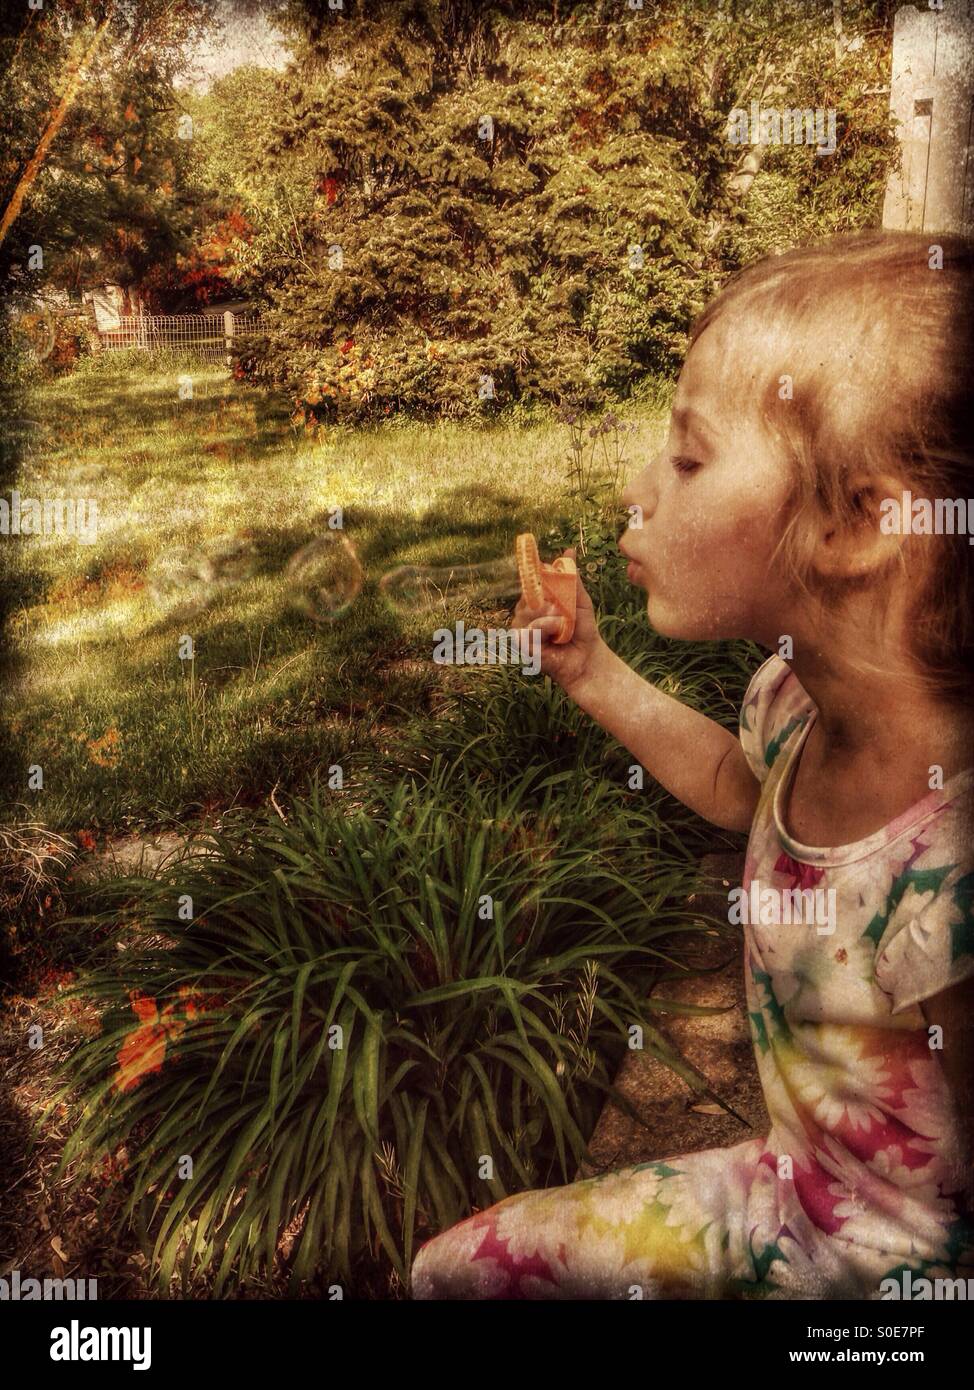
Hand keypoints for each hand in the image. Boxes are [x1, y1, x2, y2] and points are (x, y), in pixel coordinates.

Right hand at [511, 548, 605, 693]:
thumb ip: (571, 578)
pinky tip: (555, 637)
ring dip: (550, 617)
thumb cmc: (582, 629)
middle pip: (527, 595)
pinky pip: (529, 628)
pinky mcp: (521, 644)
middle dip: (548, 600)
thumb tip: (569, 551)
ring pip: (528, 611)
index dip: (534, 574)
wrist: (586, 656)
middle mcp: (526, 612)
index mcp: (537, 600)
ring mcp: (521, 627)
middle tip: (563, 611)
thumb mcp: (579, 599)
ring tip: (562, 627)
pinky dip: (545, 630)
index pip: (529, 581)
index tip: (541, 566)